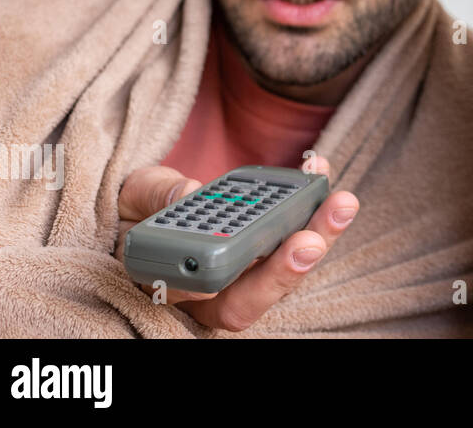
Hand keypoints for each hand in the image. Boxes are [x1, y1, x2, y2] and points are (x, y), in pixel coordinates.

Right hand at [115, 158, 357, 330]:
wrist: (147, 203)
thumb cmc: (135, 210)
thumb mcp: (133, 198)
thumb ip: (155, 195)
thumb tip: (190, 191)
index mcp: (178, 287)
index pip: (209, 301)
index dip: (227, 285)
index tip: (235, 259)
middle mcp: (218, 288)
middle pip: (258, 293)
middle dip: (289, 266)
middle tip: (311, 240)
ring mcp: (249, 267)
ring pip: (286, 267)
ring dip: (318, 234)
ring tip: (339, 203)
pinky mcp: (270, 242)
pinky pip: (296, 230)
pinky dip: (312, 202)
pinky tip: (319, 170)